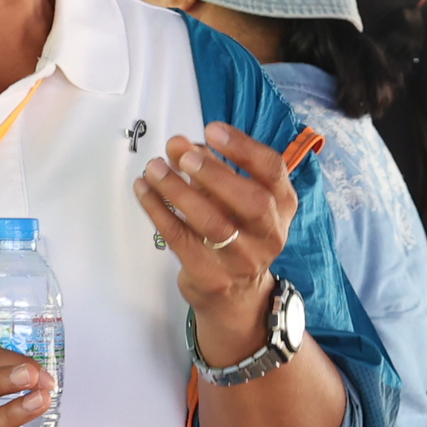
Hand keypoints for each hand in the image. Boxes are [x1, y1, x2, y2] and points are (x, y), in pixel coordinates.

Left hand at [135, 125, 297, 359]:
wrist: (237, 296)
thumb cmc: (236, 235)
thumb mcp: (233, 198)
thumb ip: (210, 167)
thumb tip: (178, 144)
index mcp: (281, 206)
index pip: (273, 170)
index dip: (243, 147)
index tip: (212, 130)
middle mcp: (270, 234)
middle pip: (251, 201)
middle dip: (215, 173)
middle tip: (183, 155)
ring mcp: (243, 259)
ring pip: (212, 222)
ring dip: (178, 190)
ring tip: (155, 168)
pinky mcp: (212, 276)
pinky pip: (181, 239)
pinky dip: (159, 210)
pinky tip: (144, 190)